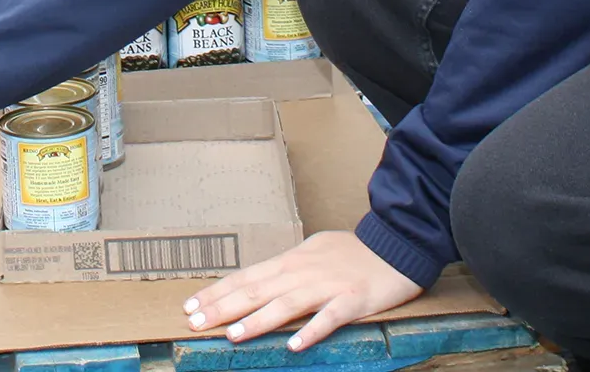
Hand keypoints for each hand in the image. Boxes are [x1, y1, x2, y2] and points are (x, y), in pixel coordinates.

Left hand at [184, 231, 422, 350]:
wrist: (398, 244)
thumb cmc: (355, 252)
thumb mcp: (314, 253)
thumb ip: (289, 269)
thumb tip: (262, 281)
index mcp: (292, 260)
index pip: (247, 277)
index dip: (218, 292)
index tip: (191, 305)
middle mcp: (303, 271)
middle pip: (257, 290)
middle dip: (224, 307)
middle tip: (195, 322)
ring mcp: (328, 286)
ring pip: (286, 303)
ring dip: (258, 320)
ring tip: (233, 335)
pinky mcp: (353, 299)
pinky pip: (329, 317)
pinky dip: (311, 330)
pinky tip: (294, 344)